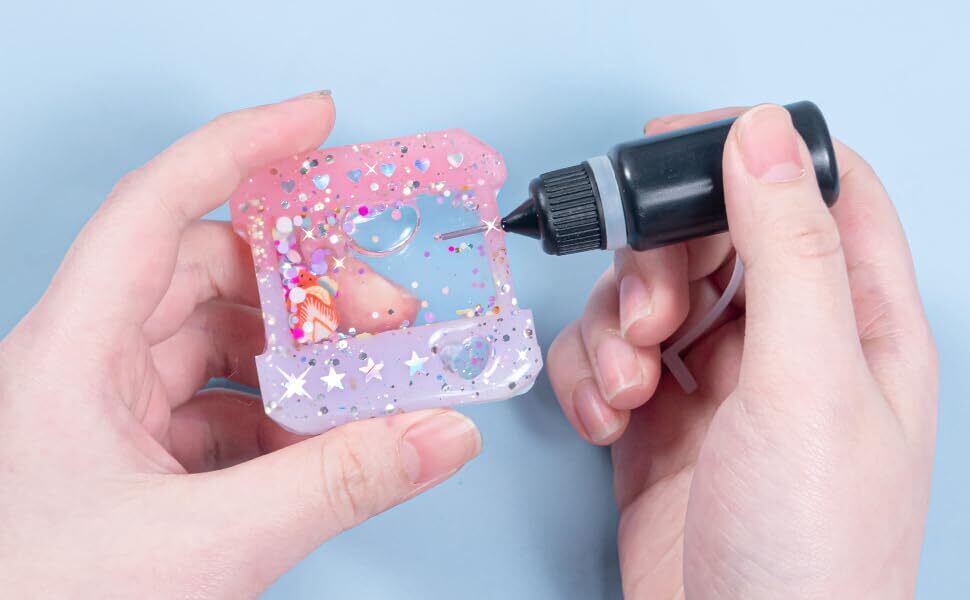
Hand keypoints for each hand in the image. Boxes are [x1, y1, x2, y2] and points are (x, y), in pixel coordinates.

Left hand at [0, 93, 480, 597]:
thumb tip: (437, 434)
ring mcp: (109, 411)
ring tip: (363, 389)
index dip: (242, 147)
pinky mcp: (133, 455)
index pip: (161, 205)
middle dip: (304, 285)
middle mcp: (86, 365)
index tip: (316, 123)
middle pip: (210, 273)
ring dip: (300, 360)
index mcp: (72, 353)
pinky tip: (320, 446)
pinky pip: (222, 404)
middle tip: (381, 310)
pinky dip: (281, 417)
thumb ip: (337, 483)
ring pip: (223, 342)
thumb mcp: (205, 543)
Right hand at [548, 105, 936, 596]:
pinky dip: (588, 376)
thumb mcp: (809, 383)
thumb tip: (764, 135)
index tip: (675, 149)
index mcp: (855, 322)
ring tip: (628, 386)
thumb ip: (788, 251)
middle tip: (647, 314)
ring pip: (646, 296)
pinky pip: (605, 358)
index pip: (817, 192)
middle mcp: (786, 344)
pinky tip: (607, 421)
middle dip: (657, 263)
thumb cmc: (809, 548)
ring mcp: (717, 384)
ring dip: (614, 328)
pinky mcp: (655, 422)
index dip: (751, 154)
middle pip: (710, 240)